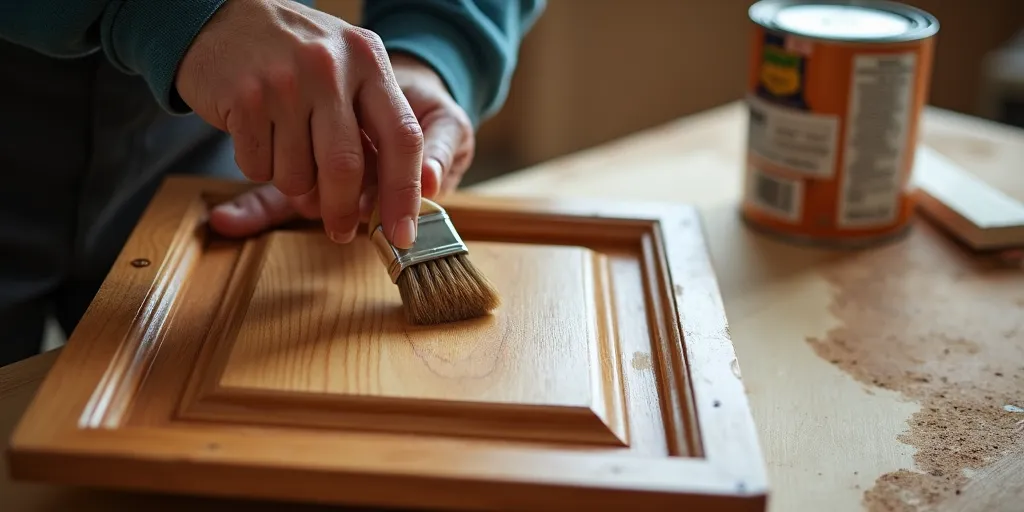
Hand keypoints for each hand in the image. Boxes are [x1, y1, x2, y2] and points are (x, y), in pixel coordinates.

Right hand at [206, 53, 475, 239]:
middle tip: (340, 231)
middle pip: (346, 168)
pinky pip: (259, 169)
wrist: (219, 17)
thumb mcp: (347, 69)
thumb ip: (374, 123)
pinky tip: (256, 132)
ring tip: (284, 147)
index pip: (403, 138)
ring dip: (293, 183)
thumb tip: (392, 200)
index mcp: (369, 60)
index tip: (402, 234)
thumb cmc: (294, 56)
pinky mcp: (245, 98)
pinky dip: (259, 166)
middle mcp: (331, 67)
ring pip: (298, 177)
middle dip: (342, 211)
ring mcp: (285, 82)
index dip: (404, 193)